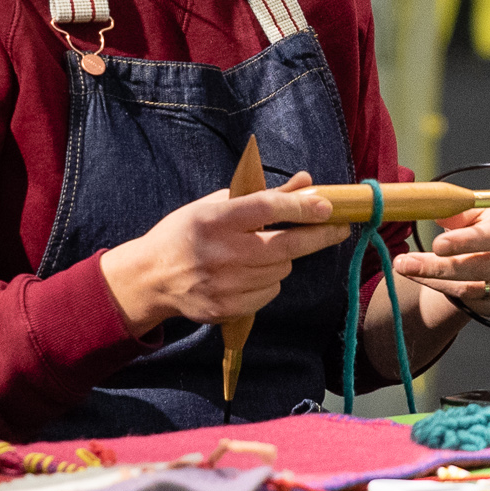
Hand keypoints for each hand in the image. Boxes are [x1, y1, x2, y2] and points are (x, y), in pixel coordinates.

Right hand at [99, 177, 353, 335]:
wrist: (150, 277)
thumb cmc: (185, 233)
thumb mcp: (214, 205)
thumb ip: (262, 195)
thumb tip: (306, 182)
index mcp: (215, 219)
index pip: (267, 209)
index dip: (302, 208)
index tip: (328, 206)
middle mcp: (221, 252)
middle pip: (286, 247)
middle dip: (319, 236)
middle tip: (339, 228)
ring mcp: (224, 284)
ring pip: (281, 271)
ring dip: (283, 260)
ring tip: (262, 252)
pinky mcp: (226, 309)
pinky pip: (269, 292)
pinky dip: (268, 282)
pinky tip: (249, 274)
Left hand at [394, 206, 489, 329]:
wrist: (489, 257)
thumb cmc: (479, 230)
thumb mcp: (470, 215)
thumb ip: (456, 212)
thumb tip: (438, 213)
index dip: (465, 242)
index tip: (436, 244)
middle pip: (481, 268)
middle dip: (438, 267)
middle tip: (406, 263)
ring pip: (471, 290)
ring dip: (434, 281)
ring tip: (407, 269)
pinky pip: (472, 305)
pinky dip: (445, 294)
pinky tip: (429, 281)